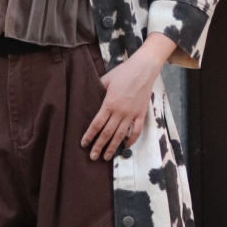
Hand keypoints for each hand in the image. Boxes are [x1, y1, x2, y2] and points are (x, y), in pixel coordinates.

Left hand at [80, 33, 177, 159]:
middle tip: (93, 157)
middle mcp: (119, 112)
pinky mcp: (141, 114)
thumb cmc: (123, 72)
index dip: (89, 136)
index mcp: (109, 104)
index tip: (84, 144)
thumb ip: (97, 90)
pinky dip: (131, 140)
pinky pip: (136, 130)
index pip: (96, 124)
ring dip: (113, 147)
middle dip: (99, 146)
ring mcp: (131, 114)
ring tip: (107, 157)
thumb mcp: (106, 80)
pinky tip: (125, 147)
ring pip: (121, 135)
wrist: (143, 69)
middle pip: (107, 133)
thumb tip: (90, 97)